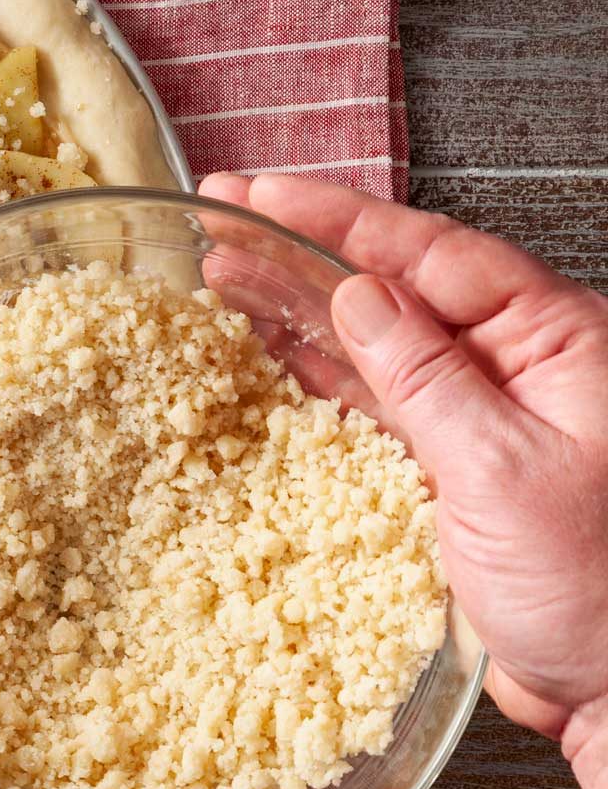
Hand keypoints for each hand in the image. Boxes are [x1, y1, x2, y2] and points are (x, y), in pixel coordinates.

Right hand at [200, 174, 607, 778]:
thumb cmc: (600, 591)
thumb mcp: (503, 471)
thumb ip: (426, 378)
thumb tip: (359, 297)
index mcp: (556, 342)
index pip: (431, 254)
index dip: (337, 219)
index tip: (259, 197)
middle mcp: (517, 365)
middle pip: (394, 285)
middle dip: (301, 249)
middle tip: (218, 219)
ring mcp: (479, 413)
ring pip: (372, 338)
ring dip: (295, 306)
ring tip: (220, 273)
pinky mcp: (447, 466)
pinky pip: (371, 399)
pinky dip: (313, 372)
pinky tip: (265, 348)